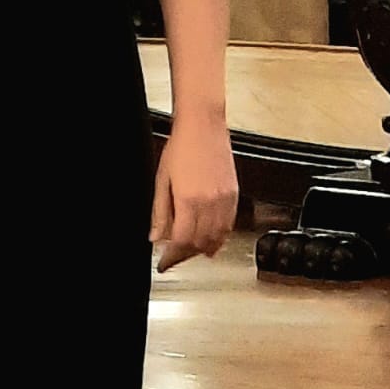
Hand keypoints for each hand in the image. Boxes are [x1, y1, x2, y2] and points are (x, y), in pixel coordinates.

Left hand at [149, 107, 237, 272]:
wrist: (203, 125)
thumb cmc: (181, 146)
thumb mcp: (161, 179)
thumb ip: (160, 212)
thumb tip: (156, 237)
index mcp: (189, 201)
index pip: (182, 242)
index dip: (172, 257)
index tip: (164, 263)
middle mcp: (210, 204)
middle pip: (200, 243)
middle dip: (186, 255)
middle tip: (174, 258)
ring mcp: (225, 200)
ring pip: (217, 238)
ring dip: (204, 249)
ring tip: (191, 252)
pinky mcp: (234, 194)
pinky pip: (229, 225)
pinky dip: (220, 237)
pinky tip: (212, 240)